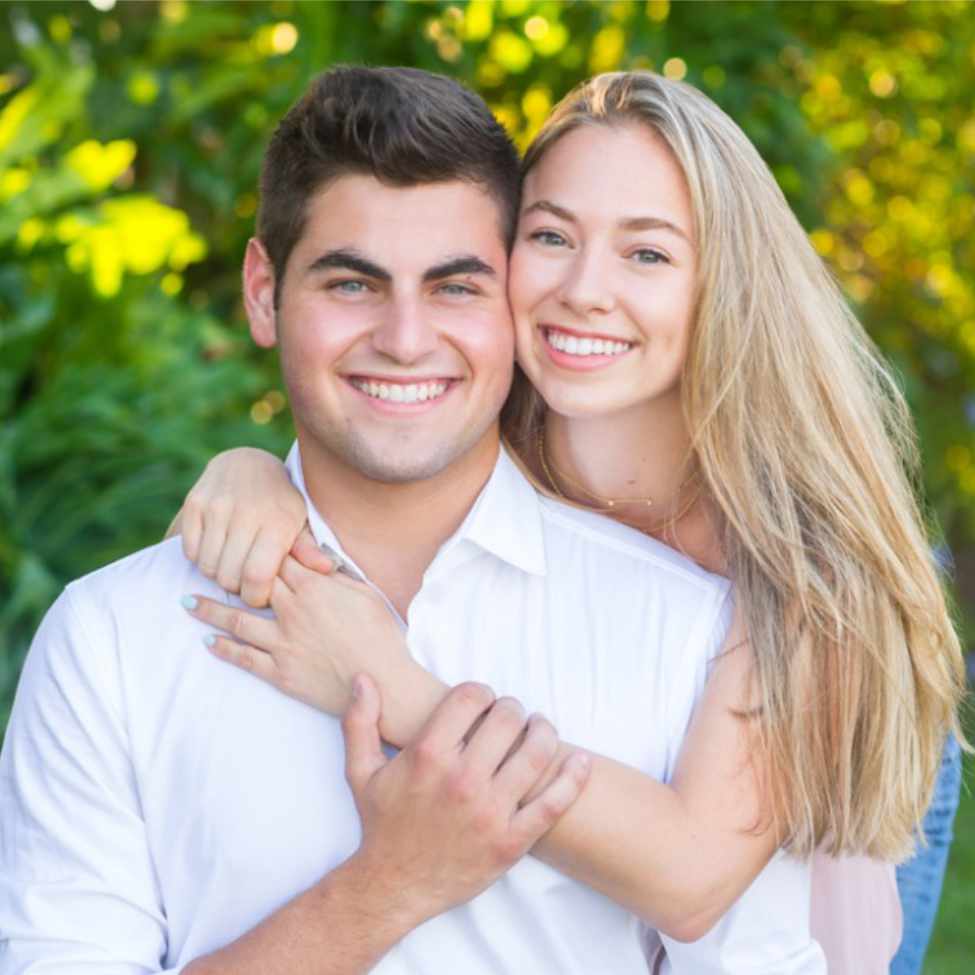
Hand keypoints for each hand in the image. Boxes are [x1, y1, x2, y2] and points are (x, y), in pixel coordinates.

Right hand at [178, 447, 306, 607]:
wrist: (247, 463)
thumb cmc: (279, 501)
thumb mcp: (299, 522)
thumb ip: (307, 549)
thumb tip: (328, 568)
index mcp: (278, 522)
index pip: (256, 577)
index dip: (255, 597)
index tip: (259, 595)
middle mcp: (246, 513)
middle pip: (229, 577)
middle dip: (237, 588)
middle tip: (246, 578)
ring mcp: (217, 507)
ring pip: (208, 567)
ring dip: (219, 573)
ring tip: (233, 563)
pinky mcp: (194, 504)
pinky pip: (190, 551)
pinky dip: (202, 558)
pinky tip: (217, 549)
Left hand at [183, 545, 419, 723]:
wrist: (383, 683)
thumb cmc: (382, 636)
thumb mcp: (366, 594)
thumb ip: (337, 576)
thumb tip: (318, 561)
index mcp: (315, 587)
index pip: (278, 559)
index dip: (261, 549)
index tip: (245, 541)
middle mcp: (292, 611)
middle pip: (251, 584)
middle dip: (227, 572)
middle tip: (203, 565)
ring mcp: (283, 643)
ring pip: (237, 621)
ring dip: (210, 611)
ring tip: (187, 602)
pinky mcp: (280, 672)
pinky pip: (244, 658)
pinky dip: (224, 649)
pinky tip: (208, 642)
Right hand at [343, 676, 590, 924]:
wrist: (394, 886)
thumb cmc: (382, 824)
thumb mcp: (361, 771)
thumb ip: (360, 722)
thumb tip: (363, 678)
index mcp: (428, 756)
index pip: (471, 697)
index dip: (481, 691)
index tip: (483, 700)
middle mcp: (462, 779)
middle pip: (508, 718)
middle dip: (512, 709)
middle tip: (511, 716)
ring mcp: (490, 811)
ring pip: (536, 752)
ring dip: (543, 731)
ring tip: (539, 730)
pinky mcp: (512, 840)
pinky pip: (553, 803)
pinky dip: (573, 778)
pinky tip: (579, 760)